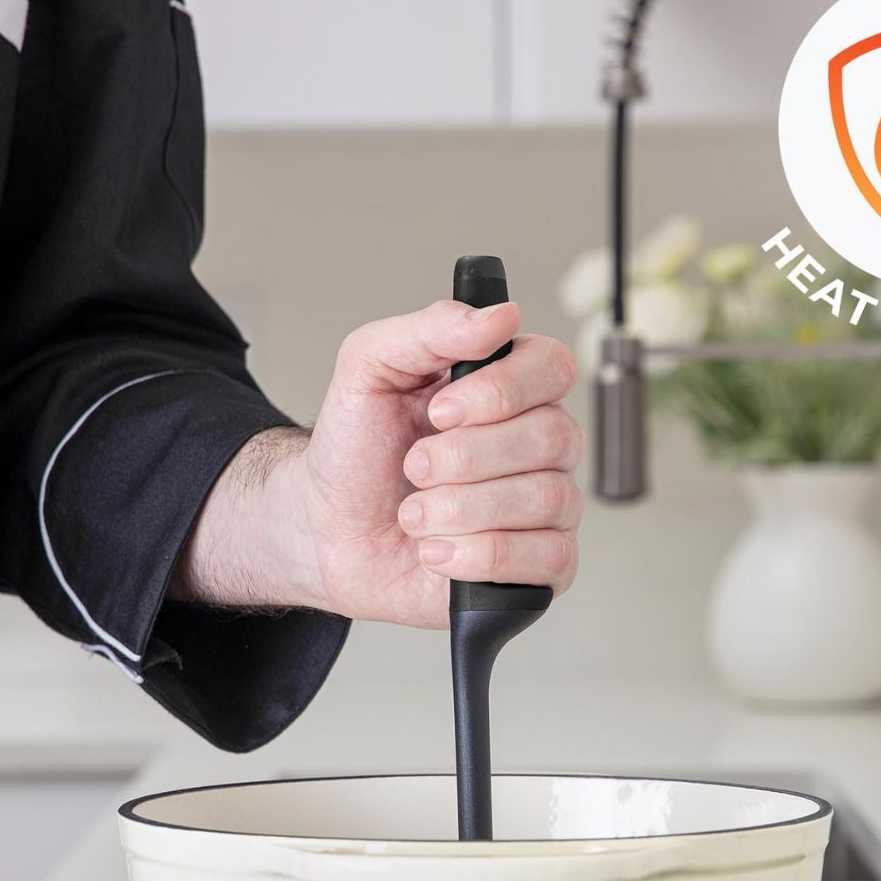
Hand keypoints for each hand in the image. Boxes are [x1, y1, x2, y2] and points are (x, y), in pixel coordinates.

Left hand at [173, 299, 582, 627]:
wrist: (328, 531)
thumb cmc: (356, 452)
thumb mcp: (369, 368)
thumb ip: (429, 330)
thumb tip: (501, 315)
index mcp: (511, 388)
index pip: (553, 367)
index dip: (501, 391)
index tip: (439, 410)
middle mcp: (541, 444)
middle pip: (552, 437)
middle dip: (465, 458)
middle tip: (414, 468)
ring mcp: (548, 507)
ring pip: (546, 499)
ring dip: (460, 510)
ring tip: (414, 515)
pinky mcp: (542, 566)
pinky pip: (547, 559)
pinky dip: (477, 556)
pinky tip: (437, 552)